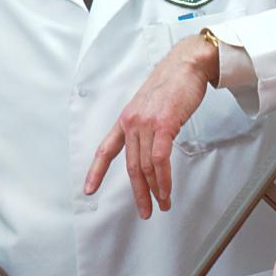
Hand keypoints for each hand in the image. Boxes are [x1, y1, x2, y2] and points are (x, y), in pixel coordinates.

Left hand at [84, 35, 216, 218]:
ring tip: (162, 204)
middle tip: (144, 210)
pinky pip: (159, 159)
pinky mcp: (163, 125)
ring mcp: (146, 124)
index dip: (96, 171)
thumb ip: (145, 126)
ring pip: (146, 166)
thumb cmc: (172, 83)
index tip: (89, 189)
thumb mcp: (149, 105)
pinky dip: (163, 179)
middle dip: (138, 192)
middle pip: (131, 166)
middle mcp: (132, 122)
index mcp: (126, 119)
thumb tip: (150, 146)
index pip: (106, 149)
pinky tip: (167, 189)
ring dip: (155, 190)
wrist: (186, 65)